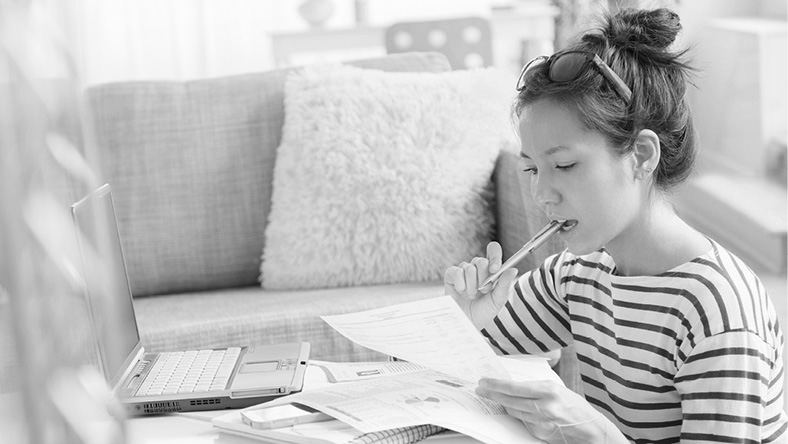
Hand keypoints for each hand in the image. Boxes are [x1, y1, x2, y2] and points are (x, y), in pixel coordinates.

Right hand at [443, 242, 517, 328]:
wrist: (467, 322)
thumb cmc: (484, 311)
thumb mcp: (498, 300)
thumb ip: (504, 284)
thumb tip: (513, 269)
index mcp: (491, 269)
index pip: (493, 250)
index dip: (494, 256)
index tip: (494, 270)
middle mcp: (477, 268)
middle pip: (481, 260)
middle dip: (484, 278)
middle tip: (483, 291)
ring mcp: (463, 271)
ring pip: (468, 267)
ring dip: (472, 285)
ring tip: (472, 296)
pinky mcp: (451, 276)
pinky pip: (455, 271)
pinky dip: (460, 283)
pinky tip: (462, 292)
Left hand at [476, 379, 627, 443]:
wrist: (590, 429)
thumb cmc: (575, 405)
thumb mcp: (557, 388)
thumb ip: (535, 386)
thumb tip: (512, 381)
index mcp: (549, 390)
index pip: (514, 387)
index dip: (496, 384)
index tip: (484, 381)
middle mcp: (544, 407)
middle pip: (509, 400)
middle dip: (492, 394)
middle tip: (481, 389)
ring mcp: (541, 422)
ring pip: (513, 411)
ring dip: (502, 404)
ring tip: (494, 397)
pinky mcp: (540, 433)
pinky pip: (523, 421)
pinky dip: (517, 414)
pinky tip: (513, 408)